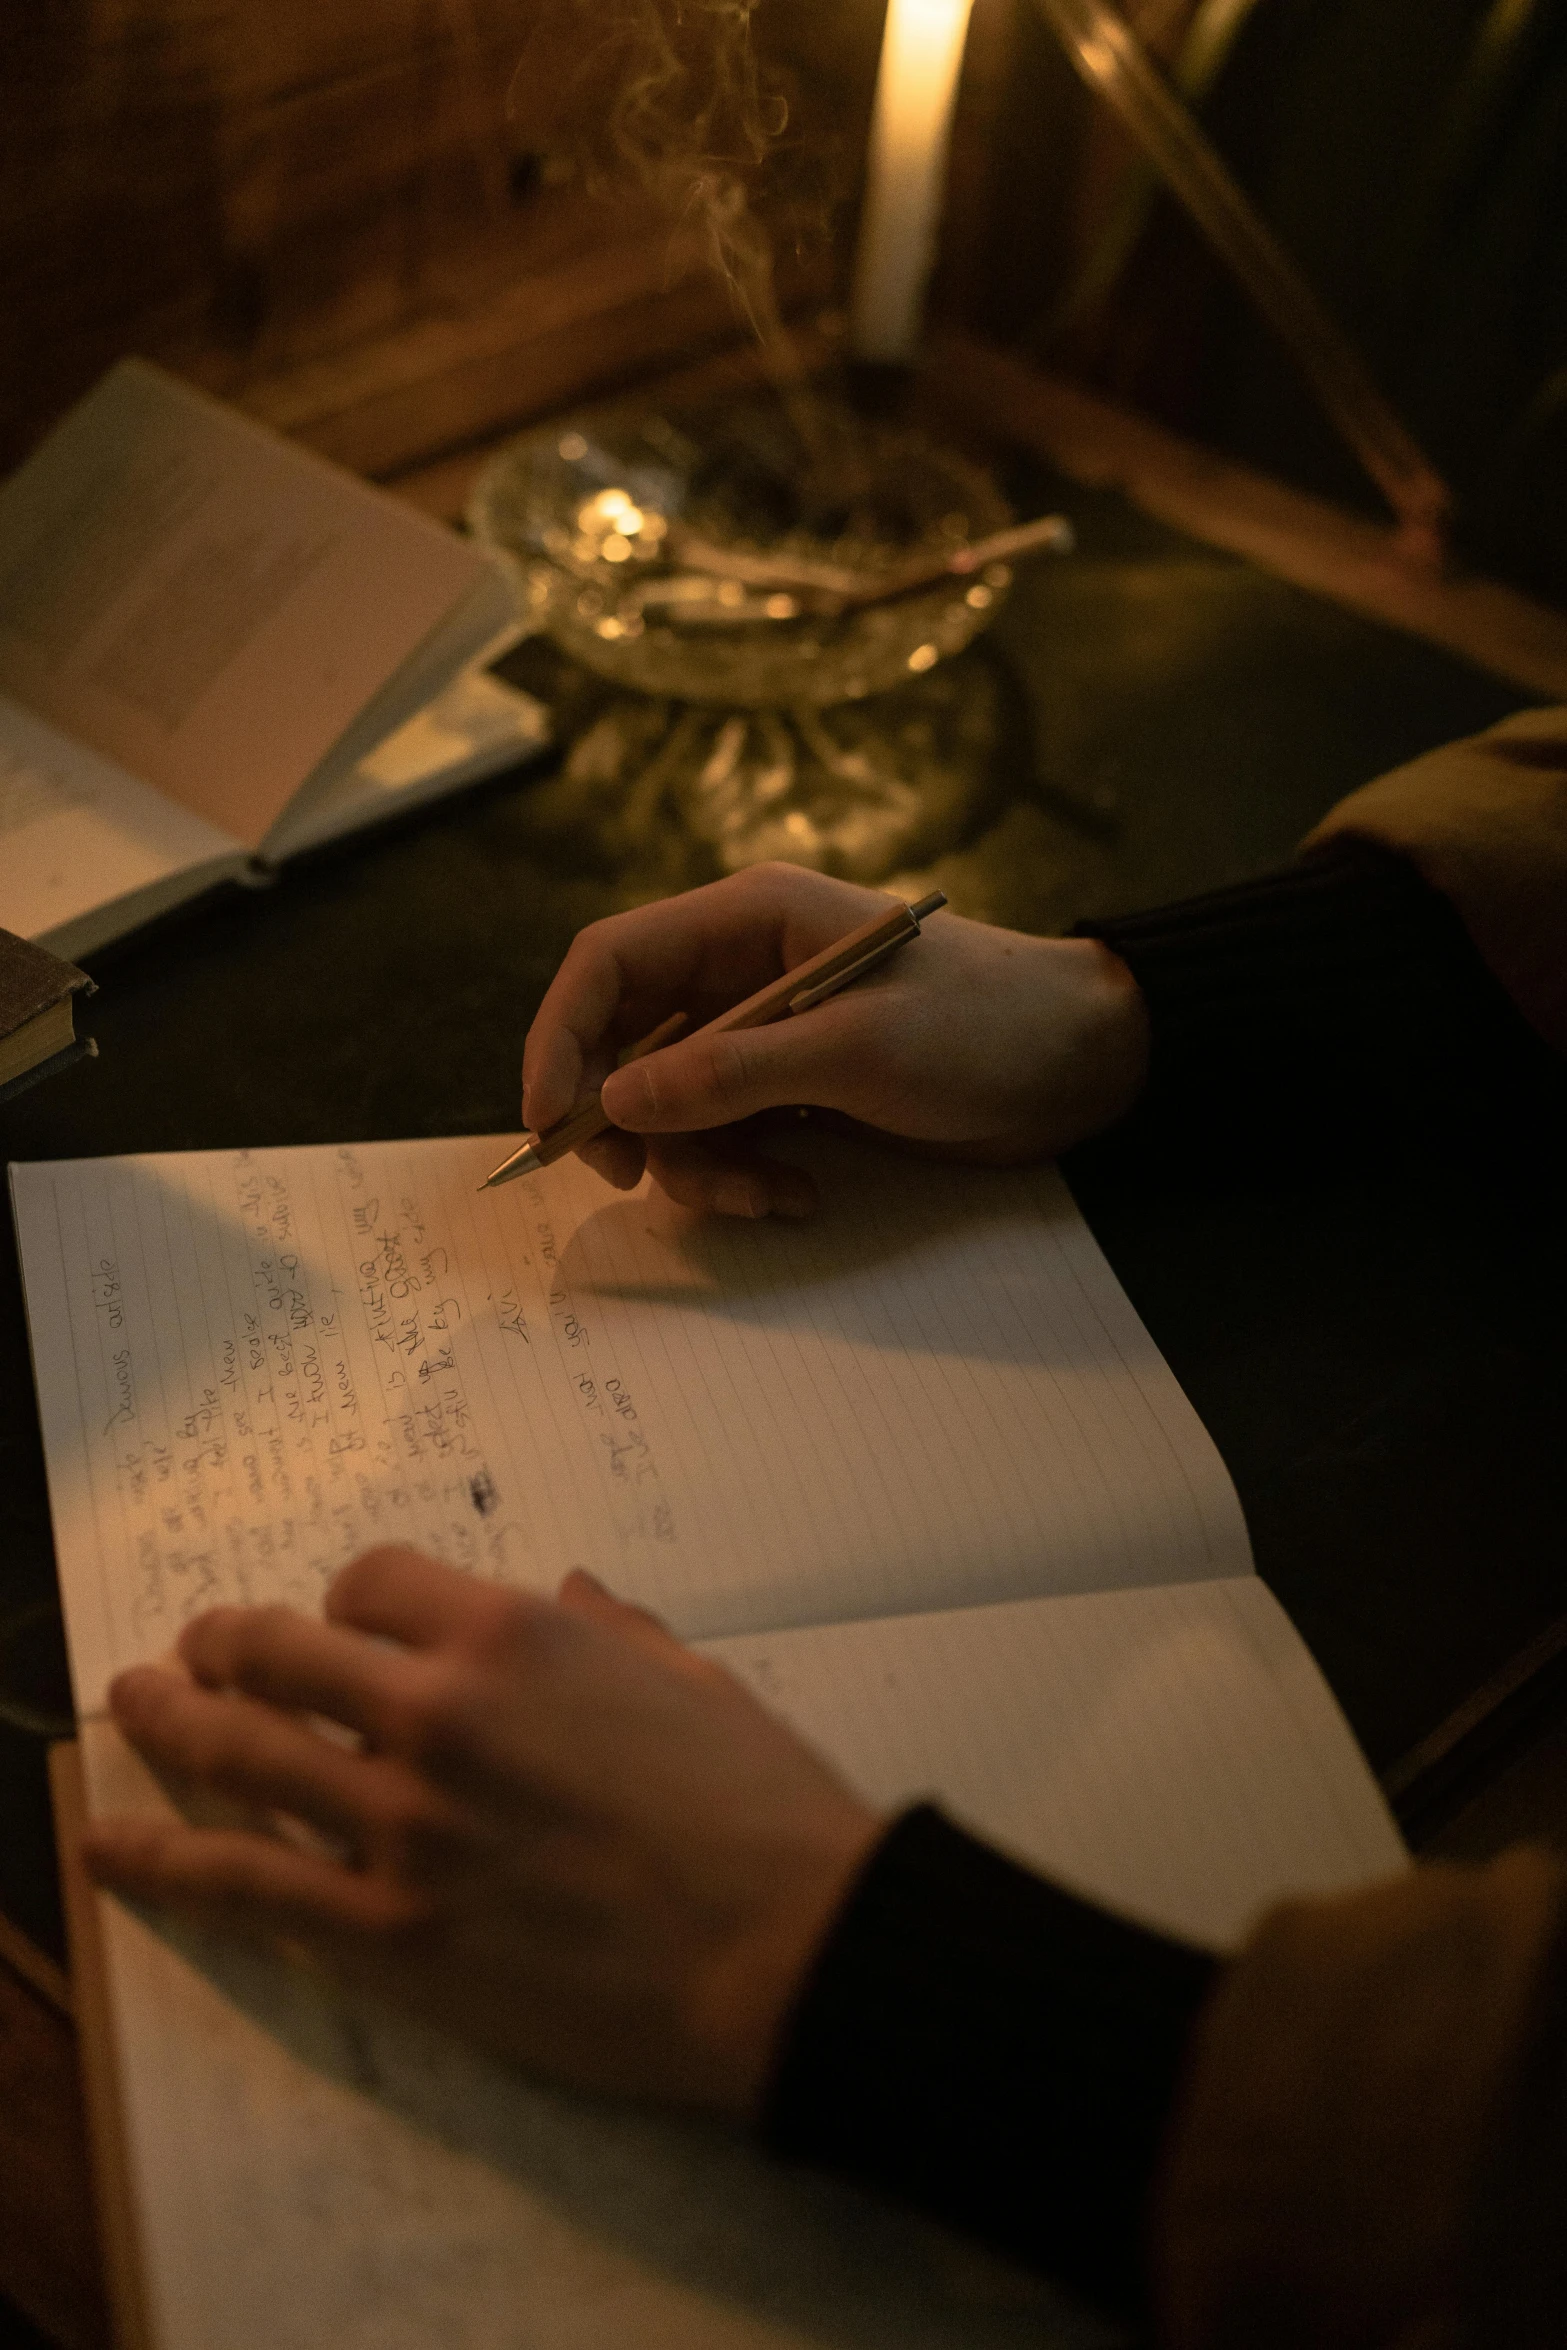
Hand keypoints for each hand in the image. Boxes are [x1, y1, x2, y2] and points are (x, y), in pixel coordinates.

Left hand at [84, 1550, 881, 2117]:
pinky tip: (110, 1849)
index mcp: (516, 1635)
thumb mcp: (692, 1681)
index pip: (371, 1583)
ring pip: (240, 1755)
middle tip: (199, 1654)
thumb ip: (614, 1631)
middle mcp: (438, 1712)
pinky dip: (161, 1863)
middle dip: (228, 1645)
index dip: (344, 1599)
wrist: (789, 1953)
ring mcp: (402, 1828)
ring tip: (134, 1707)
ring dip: (170, 1723)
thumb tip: (577, 1594)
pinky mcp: (390, 1938)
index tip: (343, 1623)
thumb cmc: (760, 1809)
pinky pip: (244, 1887)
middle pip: (278, 1652)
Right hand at [521, 865, 1148, 1217]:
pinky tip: (801, 1195)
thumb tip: (618, 1099)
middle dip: (628, 1121)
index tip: (553, 1124)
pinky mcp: (798, 1091)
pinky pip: (727, 1138)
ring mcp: (768, 1036)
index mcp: (748, 919)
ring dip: (700, 1165)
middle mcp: (743, 970)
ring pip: (673, 1107)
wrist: (1085, 1064)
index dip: (561, 1038)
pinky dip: (746, 1176)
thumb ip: (732, 1074)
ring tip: (768, 1197)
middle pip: (626, 1044)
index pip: (608, 963)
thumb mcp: (856, 1049)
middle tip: (642, 1183)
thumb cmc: (983, 1028)